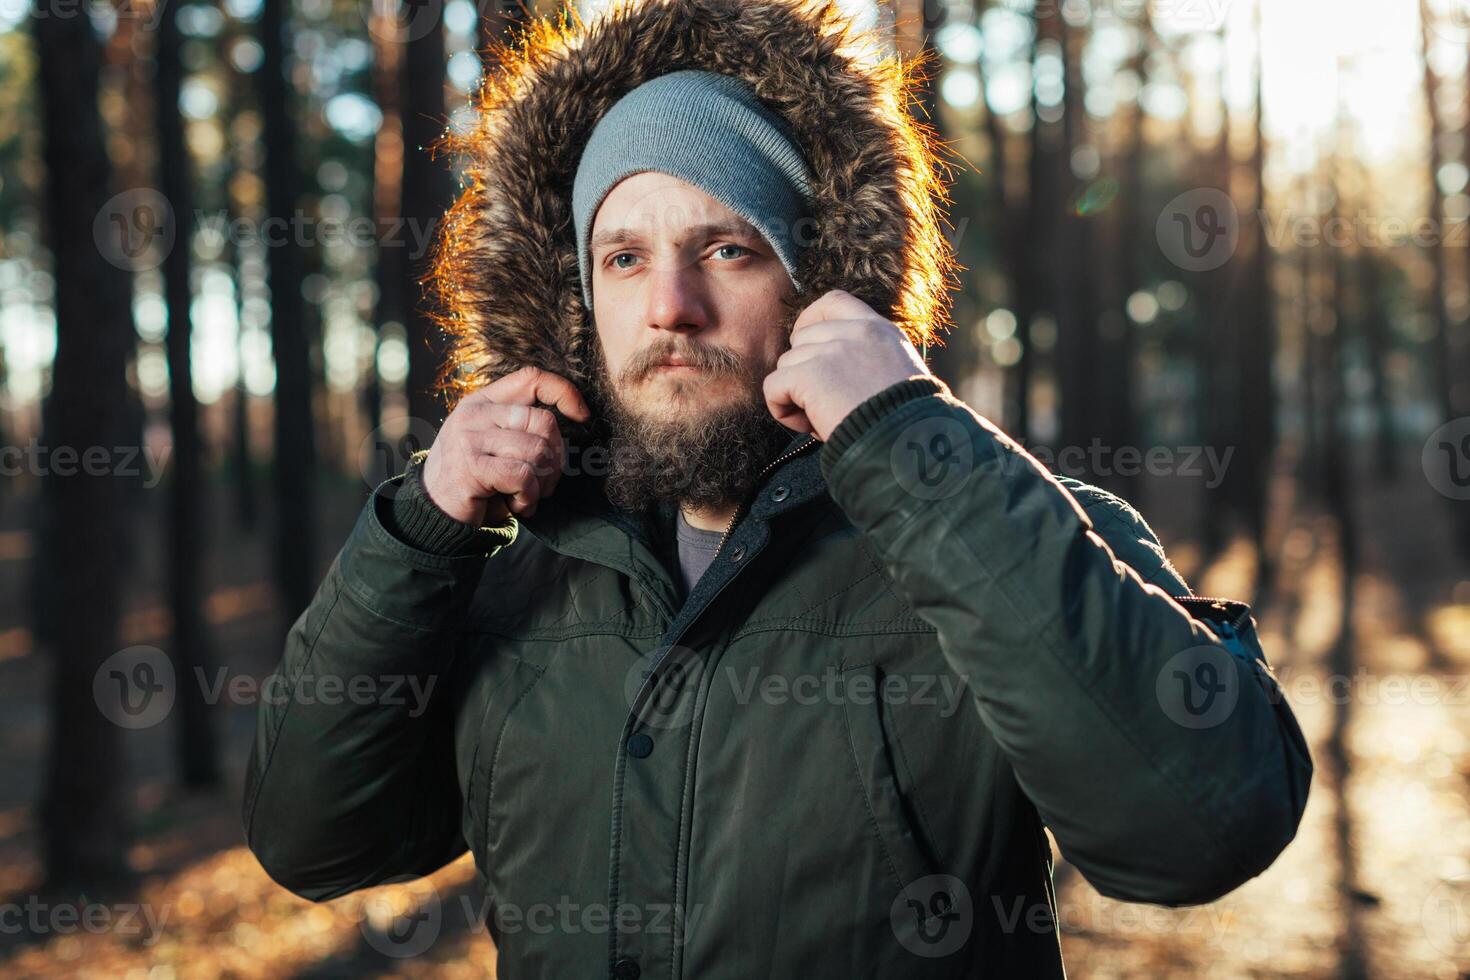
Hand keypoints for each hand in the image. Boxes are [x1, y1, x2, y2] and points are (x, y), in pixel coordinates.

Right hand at [420, 365, 591, 524]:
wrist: (435, 514)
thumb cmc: (476, 479)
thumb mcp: (494, 442)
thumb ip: (521, 426)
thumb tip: (576, 416)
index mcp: (482, 401)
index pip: (531, 378)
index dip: (565, 393)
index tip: (582, 416)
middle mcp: (474, 414)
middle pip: (544, 421)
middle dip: (556, 458)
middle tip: (545, 482)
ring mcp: (469, 439)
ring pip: (537, 451)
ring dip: (542, 483)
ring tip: (527, 496)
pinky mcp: (471, 467)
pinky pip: (523, 476)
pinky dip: (528, 496)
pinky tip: (518, 505)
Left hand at [763, 289, 932, 440]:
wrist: (906, 442)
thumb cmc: (905, 423)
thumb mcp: (899, 375)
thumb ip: (869, 361)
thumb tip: (834, 372)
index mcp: (880, 330)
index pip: (834, 302)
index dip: (811, 321)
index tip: (811, 349)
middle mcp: (856, 332)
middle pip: (802, 338)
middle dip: (804, 370)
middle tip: (825, 403)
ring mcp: (831, 350)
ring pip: (787, 364)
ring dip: (796, 395)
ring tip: (823, 420)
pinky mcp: (809, 374)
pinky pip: (773, 387)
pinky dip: (782, 410)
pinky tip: (808, 426)